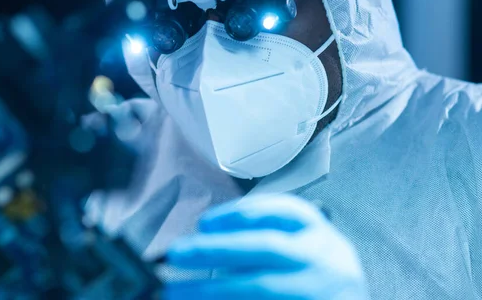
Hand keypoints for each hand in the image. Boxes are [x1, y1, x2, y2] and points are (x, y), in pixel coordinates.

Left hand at [164, 194, 369, 299]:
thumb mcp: (304, 250)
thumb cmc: (316, 279)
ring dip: (212, 289)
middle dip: (216, 248)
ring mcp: (321, 292)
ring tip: (175, 291)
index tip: (203, 223)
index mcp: (320, 234)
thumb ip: (264, 241)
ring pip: (260, 287)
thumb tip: (203, 243)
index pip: (282, 210)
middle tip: (175, 253)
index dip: (239, 213)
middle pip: (266, 247)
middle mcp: (325, 260)